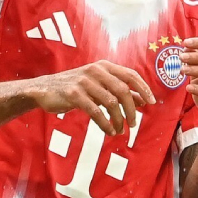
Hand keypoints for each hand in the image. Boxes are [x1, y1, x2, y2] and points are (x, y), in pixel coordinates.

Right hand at [29, 60, 155, 135]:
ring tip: (119, 131)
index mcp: (104, 66)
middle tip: (133, 124)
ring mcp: (84, 82)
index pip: (130, 75)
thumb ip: (120, 92)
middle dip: (132, 109)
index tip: (152, 103)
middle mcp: (95, 70)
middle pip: (123, 90)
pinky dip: (106, 124)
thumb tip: (143, 100)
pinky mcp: (74, 94)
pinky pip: (96, 112)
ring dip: (119, 120)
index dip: (143, 88)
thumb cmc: (75, 89)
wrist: (44, 90)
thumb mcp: (99, 87)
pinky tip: (109, 131)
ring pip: (111, 103)